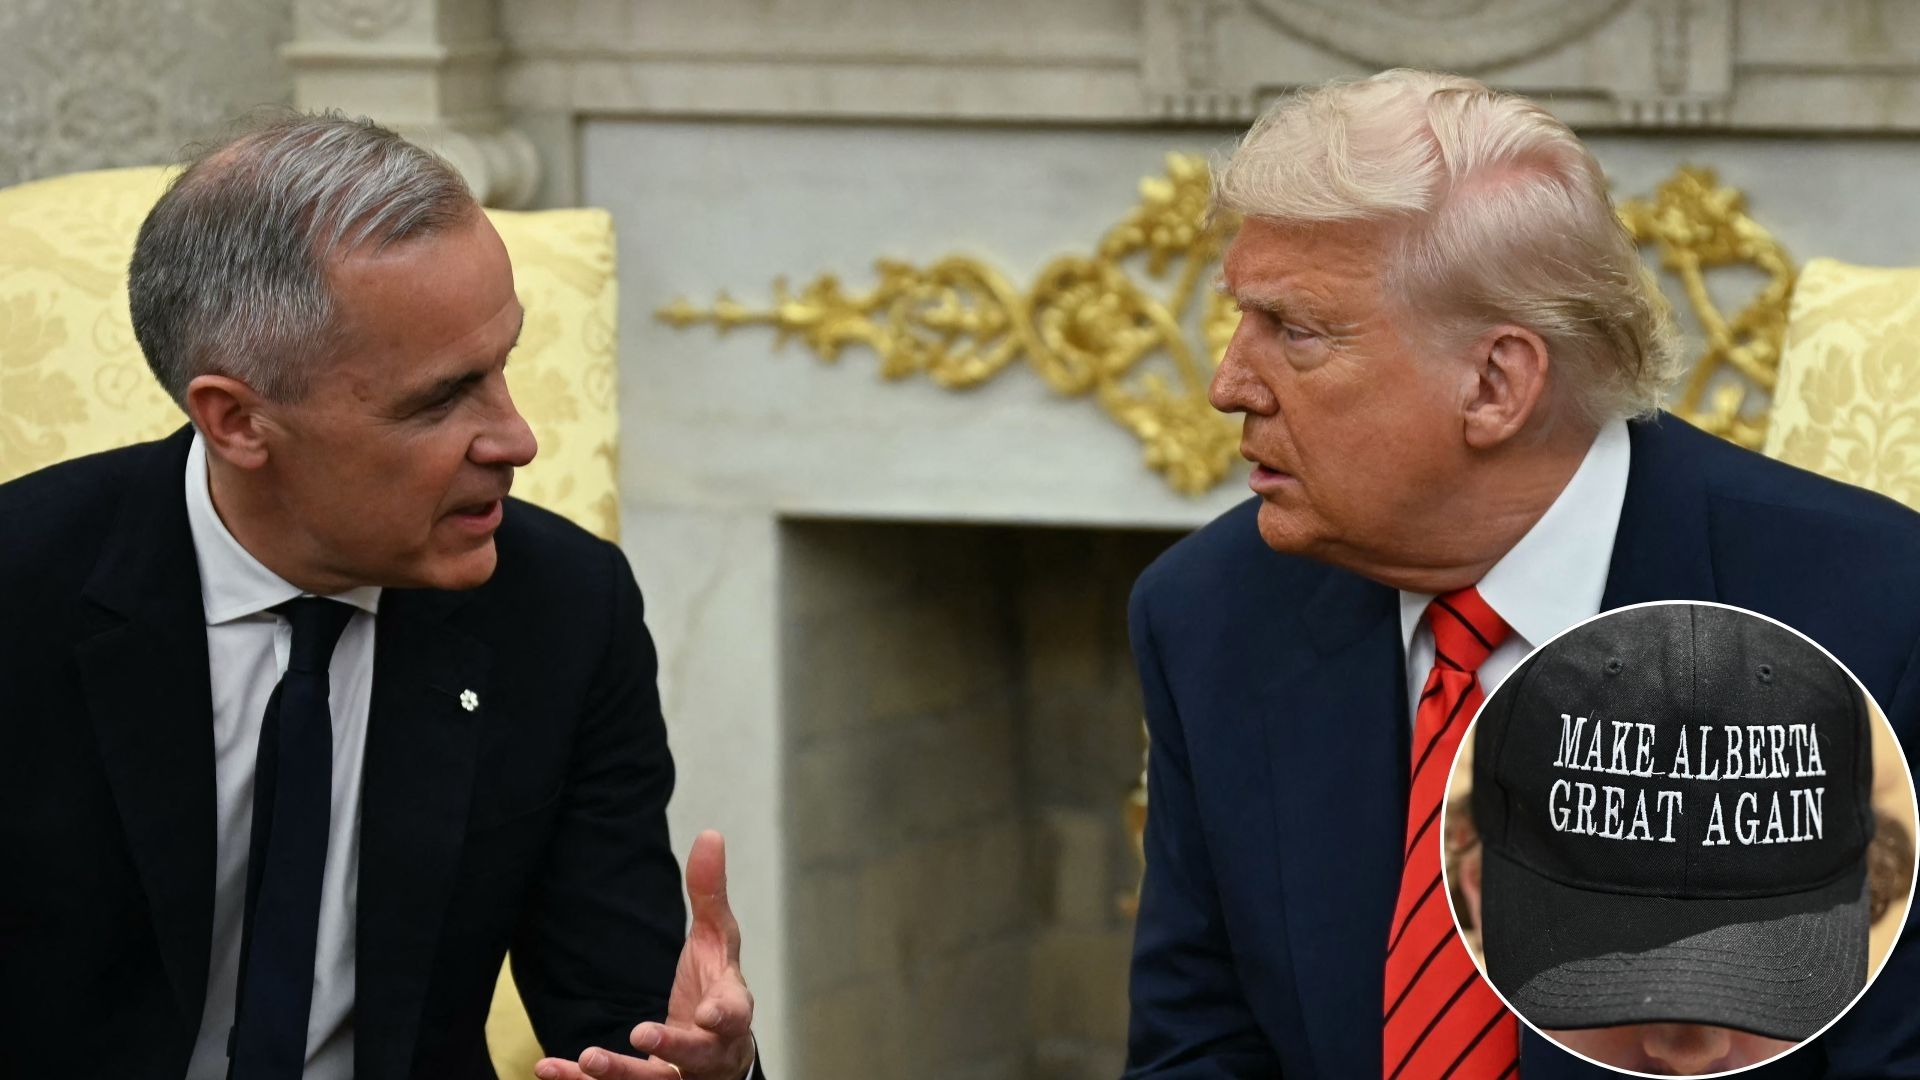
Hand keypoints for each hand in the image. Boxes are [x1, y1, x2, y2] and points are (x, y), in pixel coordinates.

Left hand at [536, 830, 756, 1079]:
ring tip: (588, 1059)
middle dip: (671, 1048)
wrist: (715, 1050)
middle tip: (641, 1034)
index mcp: (730, 1013)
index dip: (724, 1016)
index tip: (707, 1013)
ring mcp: (678, 1078)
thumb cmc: (715, 988)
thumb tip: (710, 834)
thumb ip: (710, 894)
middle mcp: (708, 1053)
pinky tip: (549, 1067)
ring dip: (620, 1076)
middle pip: (696, 1057)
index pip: (734, 1016)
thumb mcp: (717, 940)